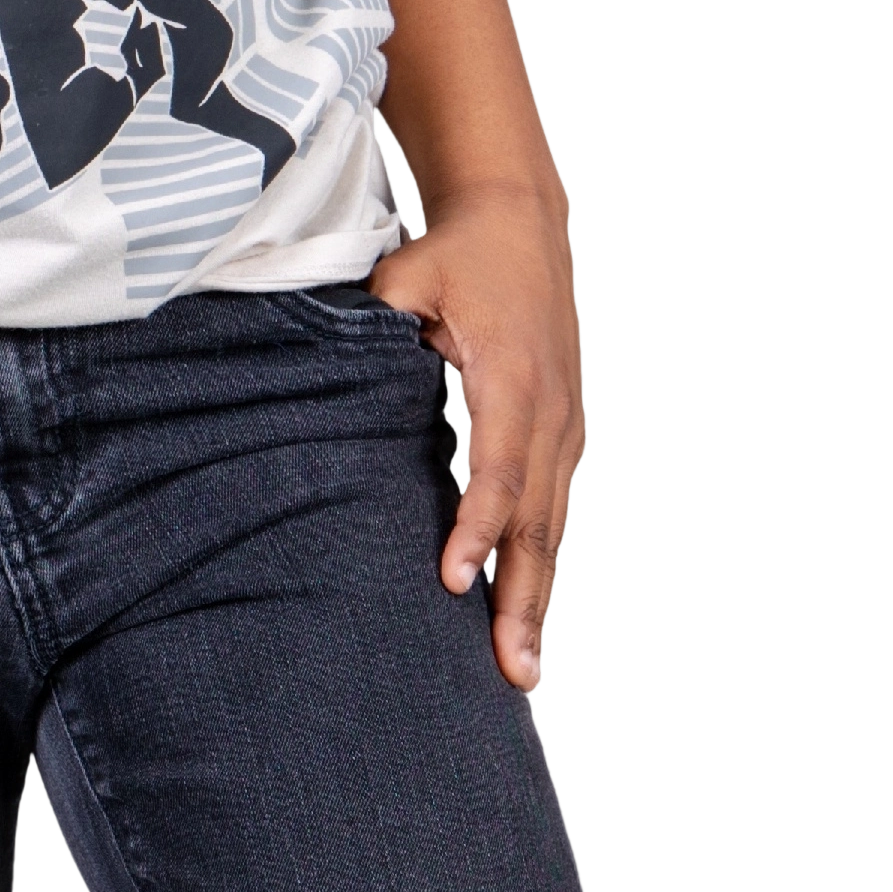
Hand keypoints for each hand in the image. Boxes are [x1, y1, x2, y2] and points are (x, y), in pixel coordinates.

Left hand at [370, 179, 586, 694]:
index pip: (495, 468)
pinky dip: (545, 566)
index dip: (475, 528)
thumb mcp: (406, 276)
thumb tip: (325, 377)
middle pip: (536, 520)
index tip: (453, 582)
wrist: (520, 218)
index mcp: (510, 376)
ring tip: (524, 671)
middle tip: (511, 673)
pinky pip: (557, 510)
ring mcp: (566, 424)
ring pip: (554, 527)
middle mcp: (549, 409)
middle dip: (523, 600)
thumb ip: (374, 325)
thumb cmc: (457, 252)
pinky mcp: (567, 430)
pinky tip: (532, 616)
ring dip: (540, 599)